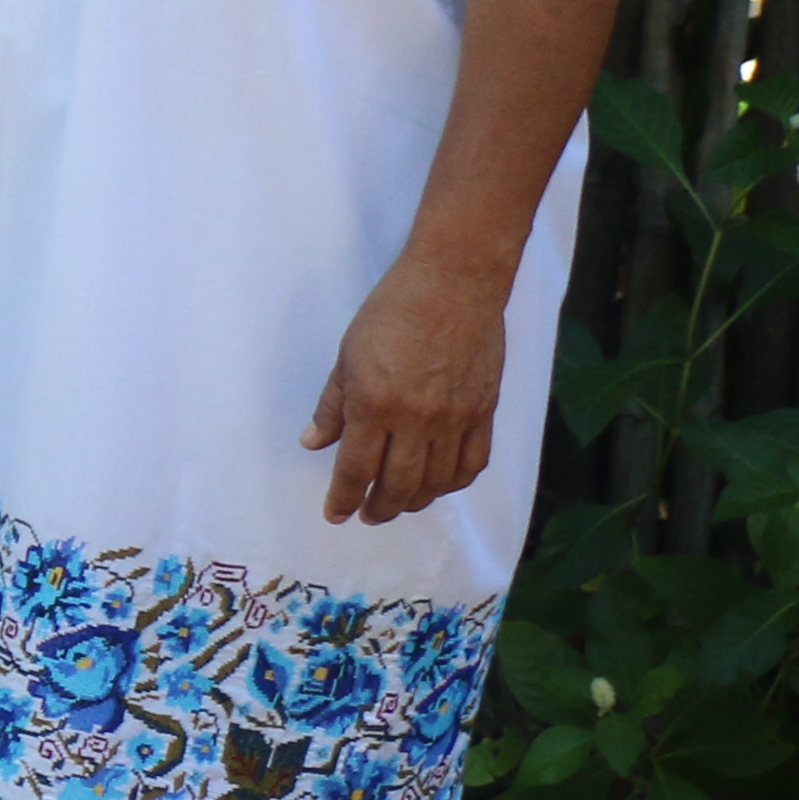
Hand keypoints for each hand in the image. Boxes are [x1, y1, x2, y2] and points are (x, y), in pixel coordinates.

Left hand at [305, 251, 511, 521]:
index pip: (357, 469)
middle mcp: (417, 419)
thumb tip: (314, 443)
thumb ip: (332, 406)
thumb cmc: (394, 311)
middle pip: (398, 484)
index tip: (335, 513)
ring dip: (415, 502)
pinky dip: (454, 483)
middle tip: (367, 515)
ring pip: (436, 482)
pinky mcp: (484, 411)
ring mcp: (456, 418)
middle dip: (379, 508)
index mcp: (375, 404)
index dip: (344, 497)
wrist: (453, 284)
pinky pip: (472, 463)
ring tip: (398, 504)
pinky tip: (439, 485)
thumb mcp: (347, 356)